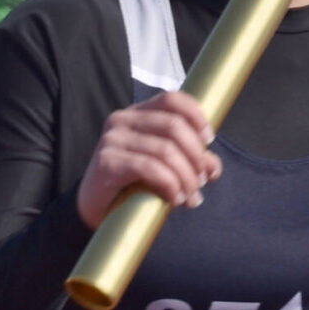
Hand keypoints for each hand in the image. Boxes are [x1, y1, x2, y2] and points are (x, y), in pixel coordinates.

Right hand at [77, 90, 220, 229]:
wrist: (95, 210)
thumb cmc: (130, 185)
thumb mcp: (164, 168)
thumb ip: (189, 160)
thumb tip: (213, 167)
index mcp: (137, 114)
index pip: (172, 99)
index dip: (196, 116)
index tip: (209, 140)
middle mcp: (122, 120)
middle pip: (174, 126)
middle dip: (196, 156)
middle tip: (202, 181)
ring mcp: (112, 139)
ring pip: (165, 150)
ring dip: (186, 177)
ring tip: (190, 197)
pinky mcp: (107, 161)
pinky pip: (149, 167)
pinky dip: (170, 184)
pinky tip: (175, 199)